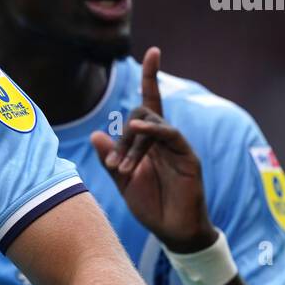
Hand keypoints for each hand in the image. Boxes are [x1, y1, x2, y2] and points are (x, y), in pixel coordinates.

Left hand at [89, 46, 216, 252]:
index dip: (151, 76)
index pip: (150, 101)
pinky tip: (139, 130)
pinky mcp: (188, 158)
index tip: (153, 51)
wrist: (172, 232)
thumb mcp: (122, 181)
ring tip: (126, 168)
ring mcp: (178, 147)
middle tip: (118, 167)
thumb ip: (110, 159)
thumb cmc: (150, 206)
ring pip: (153, 123)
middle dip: (124, 137)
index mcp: (150, 141)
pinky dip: (154, 130)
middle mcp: (165, 139)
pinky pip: (171, 135)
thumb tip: (96, 134)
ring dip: (133, 143)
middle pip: (142, 114)